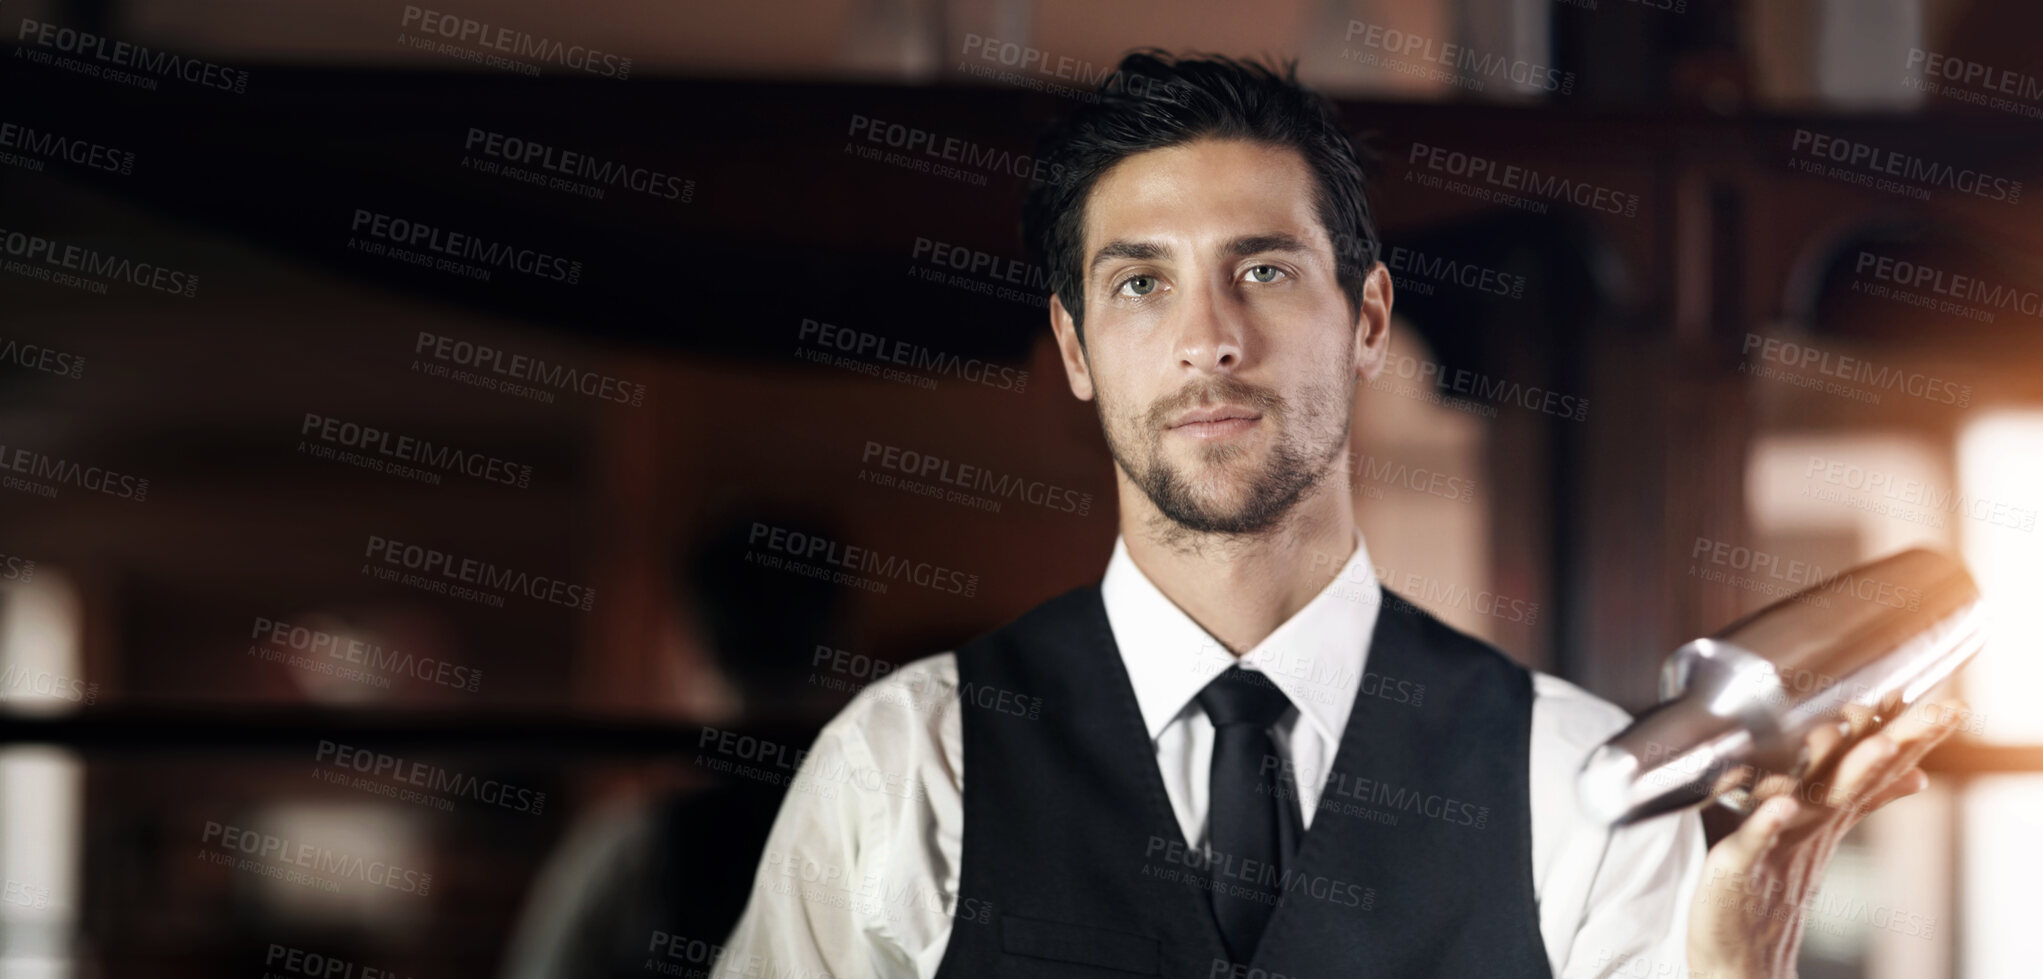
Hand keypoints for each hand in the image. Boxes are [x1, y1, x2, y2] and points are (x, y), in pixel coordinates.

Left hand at [1685, 697, 1966, 978]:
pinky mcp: (1739, 867)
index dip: (1905, 740)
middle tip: (1924, 714)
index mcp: (1824, 817)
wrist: (1739, 955)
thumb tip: (1914, 776)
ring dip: (1839, 770)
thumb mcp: (1819, 837)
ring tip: (1864, 737)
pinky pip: (1754, 841)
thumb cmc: (1772, 889)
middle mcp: (1808, 830)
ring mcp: (1778, 848)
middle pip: (1854, 781)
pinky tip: (1782, 805)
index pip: (1872, 772)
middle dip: (1889, 746)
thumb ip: (1858, 803)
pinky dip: (1767, 822)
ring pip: (1813, 803)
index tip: (1944, 708)